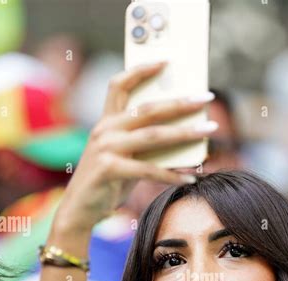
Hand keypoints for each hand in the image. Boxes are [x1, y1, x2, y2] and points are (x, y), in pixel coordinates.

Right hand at [53, 62, 216, 235]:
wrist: (79, 210)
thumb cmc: (107, 184)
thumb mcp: (126, 159)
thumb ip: (146, 146)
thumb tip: (184, 137)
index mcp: (106, 122)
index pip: (119, 85)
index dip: (141, 70)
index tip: (166, 61)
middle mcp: (104, 130)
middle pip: (148, 108)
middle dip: (180, 102)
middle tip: (207, 97)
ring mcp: (105, 148)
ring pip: (153, 135)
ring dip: (185, 133)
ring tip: (208, 131)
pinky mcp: (108, 169)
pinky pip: (149, 170)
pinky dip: (172, 175)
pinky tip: (191, 178)